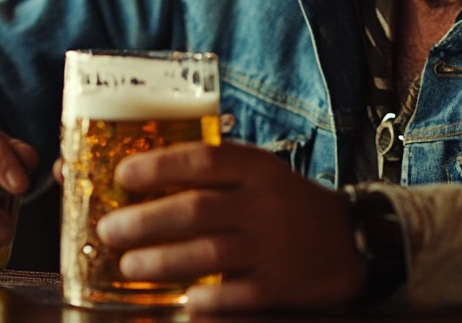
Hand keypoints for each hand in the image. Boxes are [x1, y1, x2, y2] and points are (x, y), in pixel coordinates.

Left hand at [95, 141, 365, 311]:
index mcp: (258, 170)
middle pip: (197, 209)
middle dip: (145, 221)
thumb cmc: (291, 206)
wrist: (352, 241)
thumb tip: (144, 178)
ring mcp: (273, 246)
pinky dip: (208, 298)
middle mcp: (265, 204)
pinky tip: (185, 301)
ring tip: (129, 266)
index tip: (124, 175)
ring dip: (162, 261)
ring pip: (209, 253)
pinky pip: (237, 294)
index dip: (160, 166)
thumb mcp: (262, 175)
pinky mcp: (281, 285)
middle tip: (110, 229)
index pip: (205, 159)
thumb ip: (217, 175)